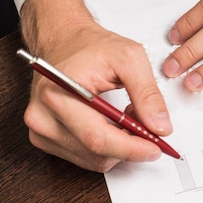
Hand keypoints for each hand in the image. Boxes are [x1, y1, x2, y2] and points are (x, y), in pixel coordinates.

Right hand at [20, 0, 172, 171]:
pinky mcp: (46, 140)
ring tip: (127, 117)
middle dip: (131, 146)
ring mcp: (42, 131)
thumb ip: (148, 93)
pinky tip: (113, 125)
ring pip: (94, 160)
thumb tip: (160, 127)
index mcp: (57, 94)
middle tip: (150, 128)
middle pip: (97, 154)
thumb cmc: (91, 46)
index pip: (98, 138)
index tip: (156, 147)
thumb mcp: (130, 58)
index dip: (132, 149)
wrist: (65, 42)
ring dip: (120, 147)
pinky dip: (107, 147)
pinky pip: (86, 158)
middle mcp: (43, 117)